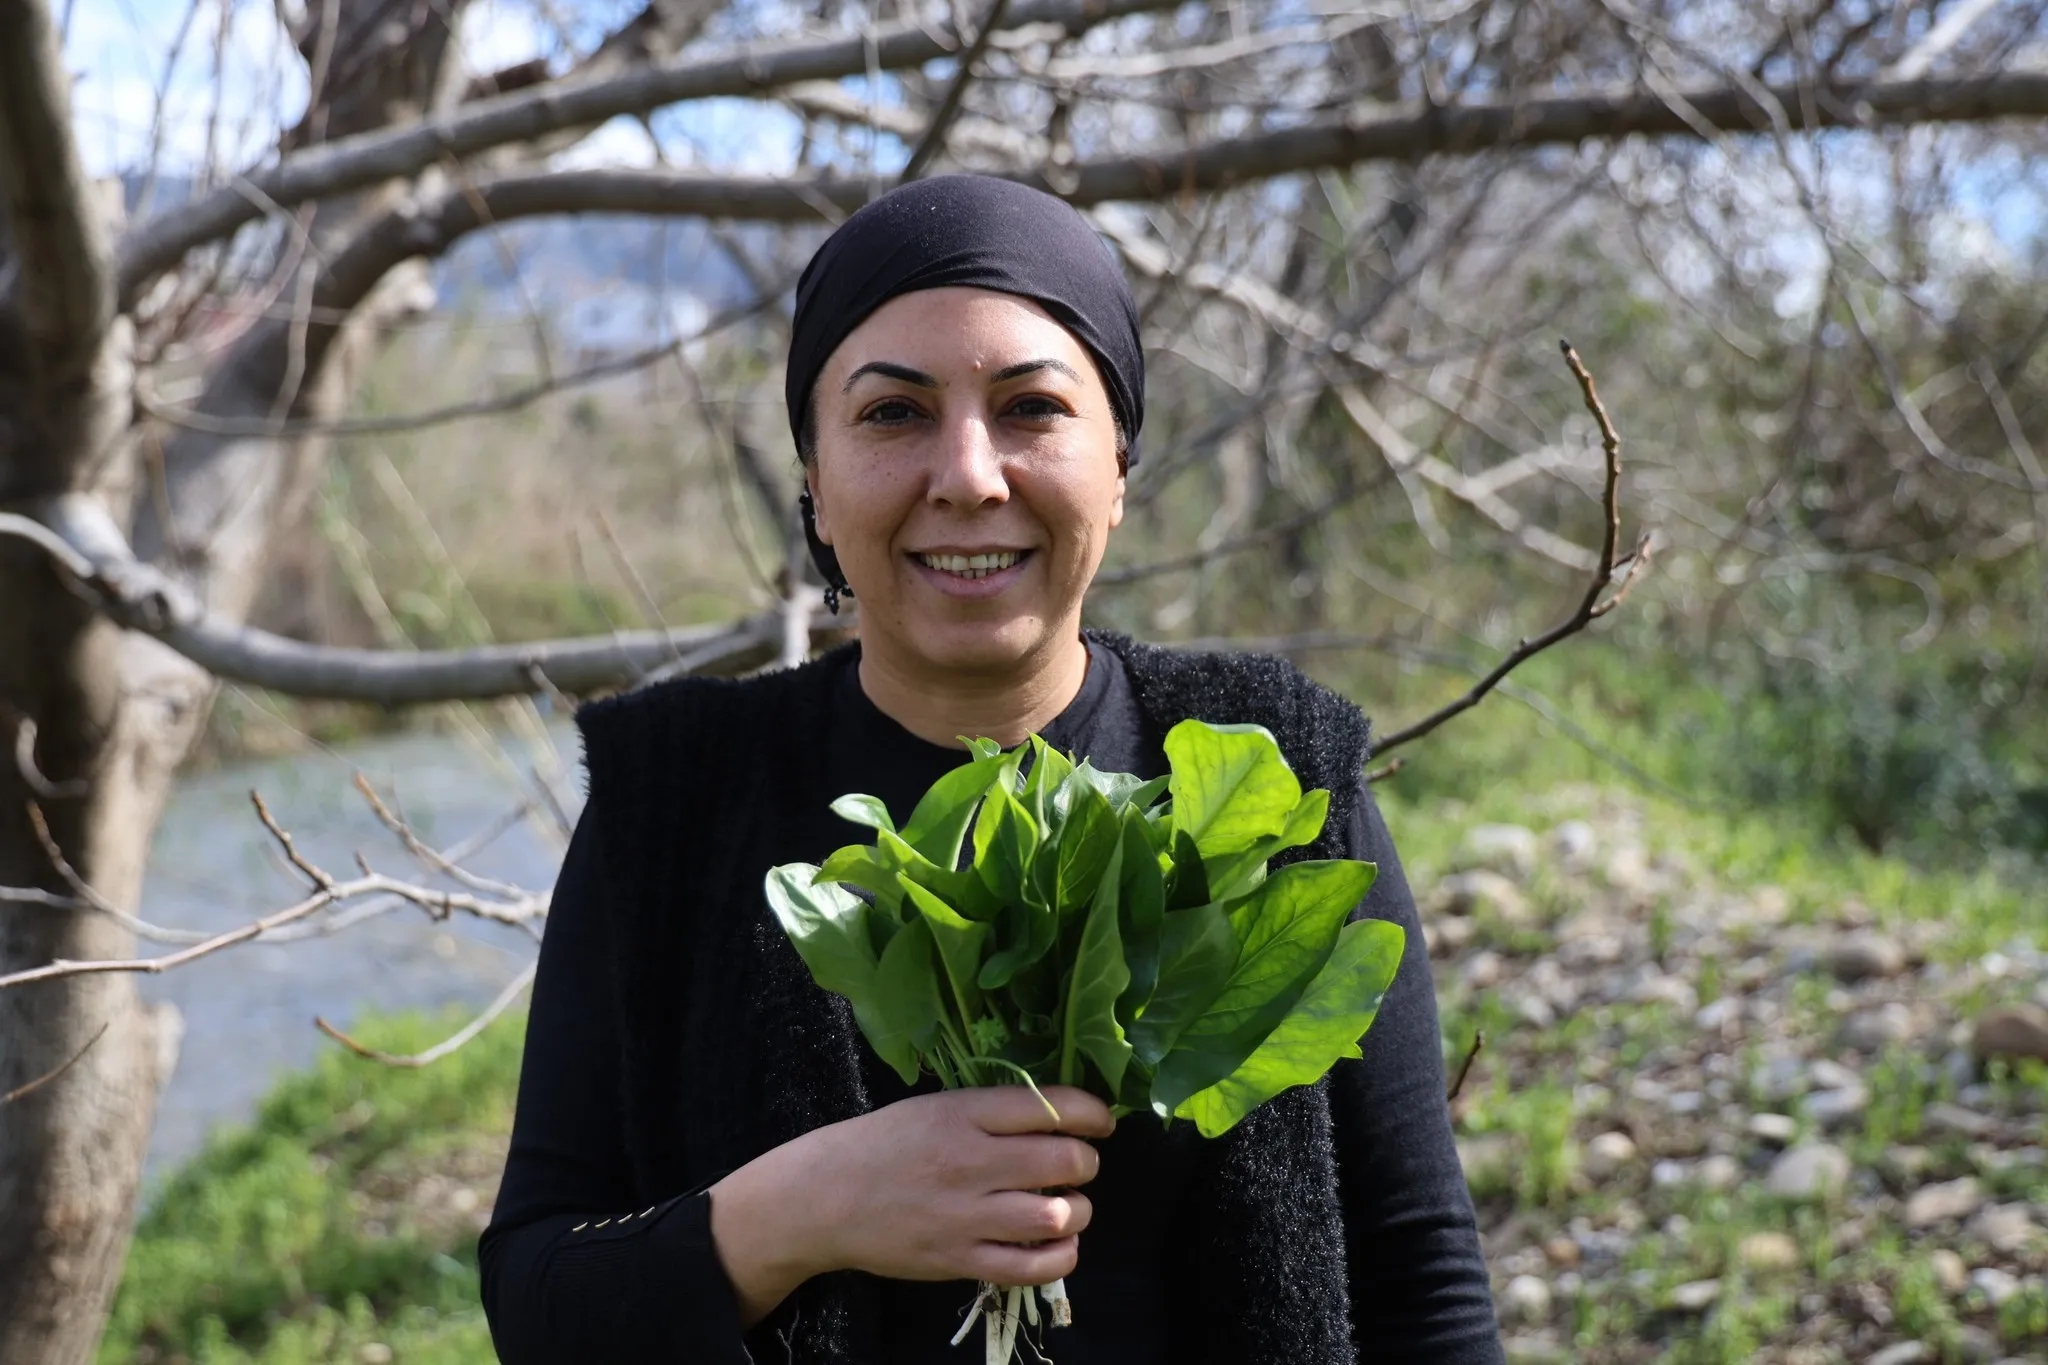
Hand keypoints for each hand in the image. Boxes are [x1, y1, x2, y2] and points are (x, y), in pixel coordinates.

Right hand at [708, 1085, 1112, 1325]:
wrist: (824, 1197)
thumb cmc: (884, 1143)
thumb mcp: (936, 1106)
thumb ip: (994, 1111)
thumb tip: (1062, 1114)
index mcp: (964, 1113)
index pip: (1051, 1107)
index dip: (1093, 1113)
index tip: (1102, 1121)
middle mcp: (969, 1162)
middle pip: (1064, 1161)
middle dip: (1087, 1162)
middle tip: (1080, 1164)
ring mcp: (964, 1216)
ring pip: (1056, 1215)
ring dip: (1079, 1209)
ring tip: (1068, 1204)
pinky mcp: (959, 1261)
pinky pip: (1032, 1267)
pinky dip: (1061, 1256)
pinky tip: (1060, 1242)